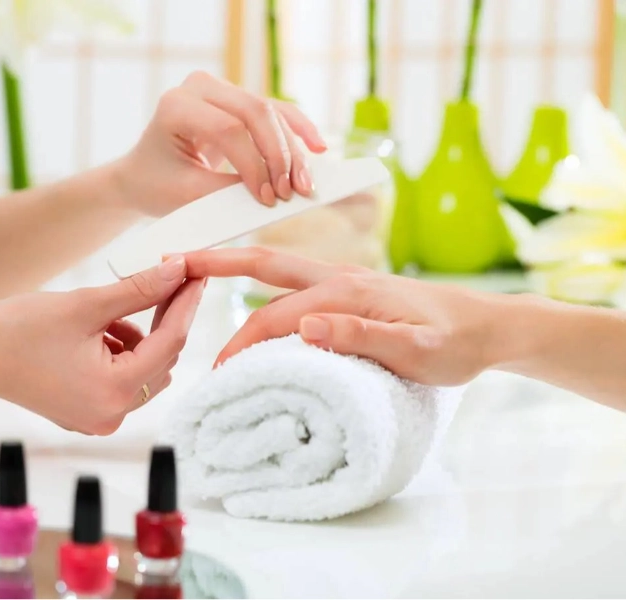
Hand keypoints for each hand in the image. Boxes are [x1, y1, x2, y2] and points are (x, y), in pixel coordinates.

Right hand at [0, 256, 203, 434]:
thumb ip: (140, 289)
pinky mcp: (87, 413)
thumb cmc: (15, 328)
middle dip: (162, 318)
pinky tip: (97, 331)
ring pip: (146, 369)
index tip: (197, 273)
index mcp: (113, 393)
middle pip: (162, 359)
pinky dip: (121, 352)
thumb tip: (178, 269)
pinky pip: (124, 379)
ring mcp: (99, 418)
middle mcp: (111, 415)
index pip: (170, 342)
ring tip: (106, 314)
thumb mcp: (85, 304)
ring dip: (139, 336)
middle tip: (163, 279)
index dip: (186, 303)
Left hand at [118, 71, 327, 216]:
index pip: (228, 129)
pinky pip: (276, 111)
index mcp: (176, 106)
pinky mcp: (238, 101)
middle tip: (293, 191)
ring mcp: (221, 90)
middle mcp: (199, 88)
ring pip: (270, 113)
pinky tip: (318, 148)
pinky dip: (298, 130)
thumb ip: (226, 192)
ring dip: (293, 149)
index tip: (268, 198)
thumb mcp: (186, 195)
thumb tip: (274, 192)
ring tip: (306, 183)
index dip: (254, 164)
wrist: (144, 174)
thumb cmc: (158, 185)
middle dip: (280, 155)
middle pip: (255, 113)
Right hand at [184, 248, 513, 385]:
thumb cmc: (453, 343)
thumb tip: (307, 325)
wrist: (487, 326)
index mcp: (347, 293)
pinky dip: (266, 284)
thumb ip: (362, 334)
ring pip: (278, 271)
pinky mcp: (350, 288)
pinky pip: (297, 282)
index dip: (242, 343)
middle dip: (219, 263)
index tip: (218, 370)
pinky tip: (257, 294)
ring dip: (237, 269)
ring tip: (201, 272)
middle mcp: (338, 278)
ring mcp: (343, 280)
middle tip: (177, 264)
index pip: (277, 316)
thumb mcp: (415, 350)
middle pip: (266, 266)